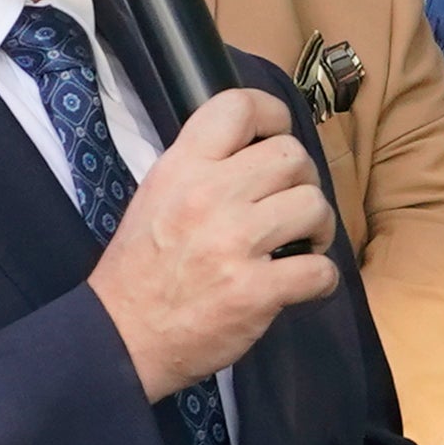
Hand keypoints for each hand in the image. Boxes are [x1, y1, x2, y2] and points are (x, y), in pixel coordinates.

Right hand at [90, 90, 342, 399]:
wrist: (120, 337)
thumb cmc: (141, 269)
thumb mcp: (156, 197)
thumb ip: (201, 169)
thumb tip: (258, 150)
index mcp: (182, 169)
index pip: (237, 106)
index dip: (273, 115)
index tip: (279, 137)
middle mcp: (209, 196)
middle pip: (292, 156)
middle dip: (304, 181)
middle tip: (292, 207)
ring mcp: (234, 243)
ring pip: (314, 206)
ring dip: (319, 228)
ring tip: (302, 244)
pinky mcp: (256, 291)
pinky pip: (320, 270)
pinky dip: (322, 280)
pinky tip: (303, 284)